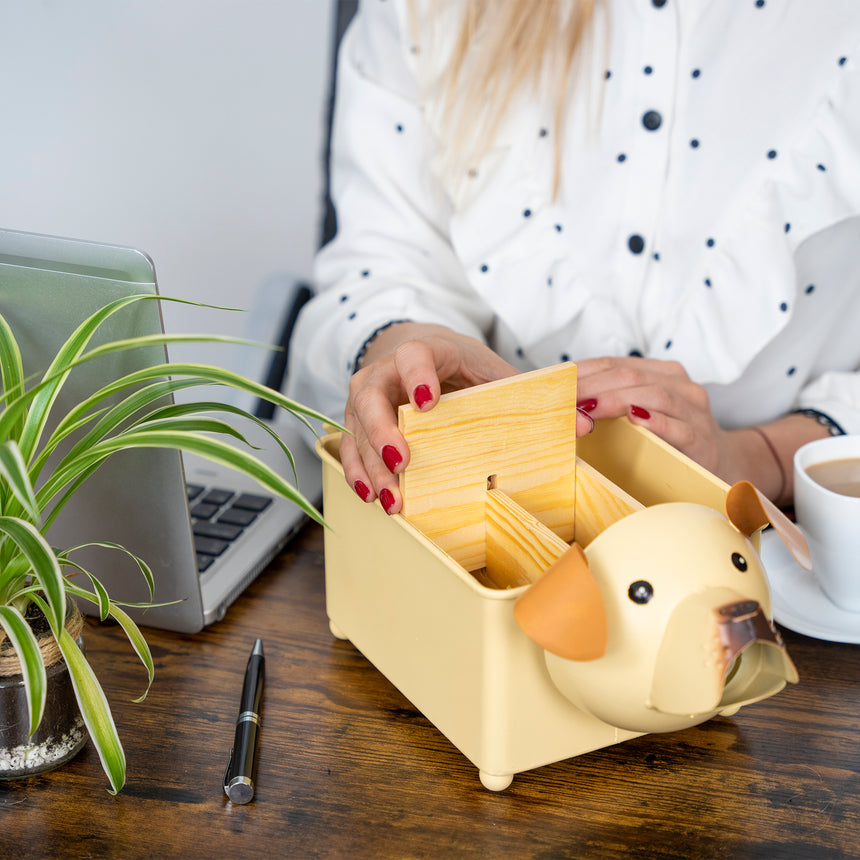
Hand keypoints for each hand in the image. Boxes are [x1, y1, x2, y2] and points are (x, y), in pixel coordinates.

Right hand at [340, 323, 519, 513]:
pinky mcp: (357, 421)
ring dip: (371, 464)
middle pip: (372, 396)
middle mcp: (385, 372)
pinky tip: (371, 494)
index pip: (413, 356)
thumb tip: (581, 426)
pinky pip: (350, 446)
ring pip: (356, 427)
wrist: (417, 355)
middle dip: (382, 431)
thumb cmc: (457, 365)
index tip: (427, 403)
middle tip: (401, 461)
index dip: (417, 376)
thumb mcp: (491, 370)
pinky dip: (358, 471)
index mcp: (425, 351)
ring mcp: (366, 397)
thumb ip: (529, 394)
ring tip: (390, 498)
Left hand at [575, 356, 735, 477]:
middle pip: (630, 376)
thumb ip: (607, 403)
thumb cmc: (666, 437)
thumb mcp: (636, 413)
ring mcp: (694, 410)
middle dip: (593, 387)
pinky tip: (635, 421)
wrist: (717, 462)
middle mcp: (679, 384)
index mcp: (660, 372)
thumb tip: (562, 403)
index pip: (614, 364)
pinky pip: (678, 426)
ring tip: (589, 409)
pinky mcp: (701, 439)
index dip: (583, 373)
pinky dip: (656, 422)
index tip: (554, 385)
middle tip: (565, 400)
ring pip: (654, 395)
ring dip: (616, 401)